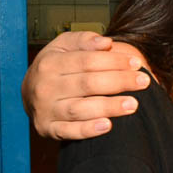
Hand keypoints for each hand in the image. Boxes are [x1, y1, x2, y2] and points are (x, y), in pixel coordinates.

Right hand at [21, 32, 150, 139]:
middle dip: (119, 82)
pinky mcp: (47, 129)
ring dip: (108, 107)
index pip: (87, 61)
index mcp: (50, 63)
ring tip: (133, 104)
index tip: (136, 64)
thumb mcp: (64, 45)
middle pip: (87, 84)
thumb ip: (84, 40)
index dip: (114, 62)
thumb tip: (106, 43)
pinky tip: (107, 126)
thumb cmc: (56, 65)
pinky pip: (68, 132)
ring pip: (80, 109)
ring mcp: (45, 109)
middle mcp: (45, 87)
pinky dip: (87, 130)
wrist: (29, 92)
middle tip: (144, 82)